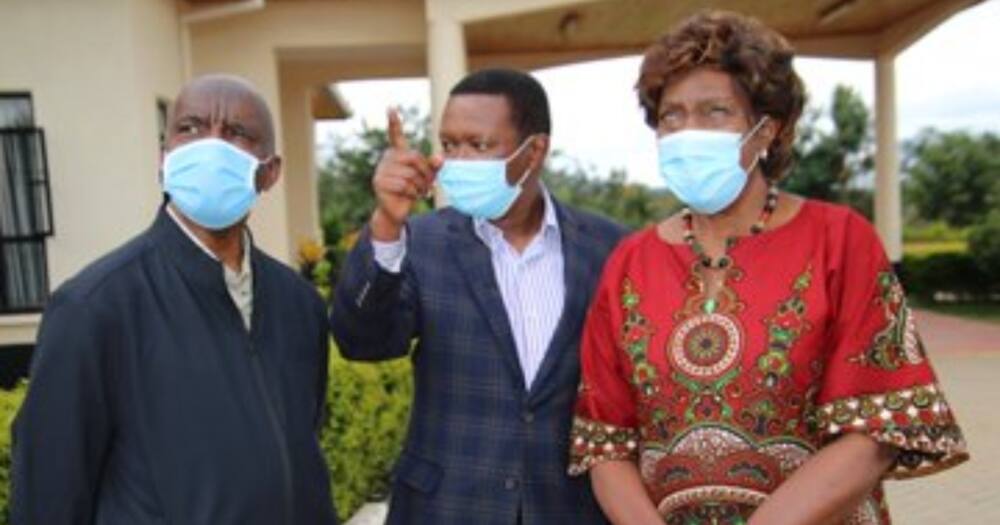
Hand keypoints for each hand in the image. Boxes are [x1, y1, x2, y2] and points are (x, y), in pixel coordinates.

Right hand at [370, 108, 440, 240]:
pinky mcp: (379, 183)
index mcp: (397, 154)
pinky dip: (411, 193)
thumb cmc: (411, 190)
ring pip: (410, 174)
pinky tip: (408, 196)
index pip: (395, 135)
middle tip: (427, 185)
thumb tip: (440, 157)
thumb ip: (433, 166)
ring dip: (419, 186)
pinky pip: (404, 185)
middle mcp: (387, 158)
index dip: (394, 122)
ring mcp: (381, 170)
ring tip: (417, 192)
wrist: (396, 211)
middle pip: (414, 158)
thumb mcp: (425, 177)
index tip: (391, 108)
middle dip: (425, 173)